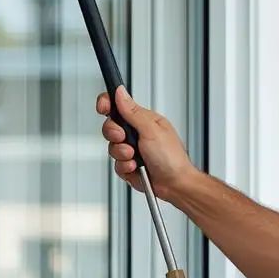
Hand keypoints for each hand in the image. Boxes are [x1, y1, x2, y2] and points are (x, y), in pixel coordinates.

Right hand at [97, 86, 195, 201]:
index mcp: (143, 120)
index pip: (119, 105)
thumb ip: (133, 111)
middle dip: (114, 133)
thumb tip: (120, 92)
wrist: (175, 185)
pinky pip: (115, 164)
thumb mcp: (151, 129)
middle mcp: (136, 133)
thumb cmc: (172, 157)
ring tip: (135, 157)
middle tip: (125, 138)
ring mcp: (131, 150)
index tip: (103, 107)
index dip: (107, 103)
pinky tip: (136, 167)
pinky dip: (124, 167)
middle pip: (110, 126)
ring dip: (122, 153)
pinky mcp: (128, 165)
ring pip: (111, 147)